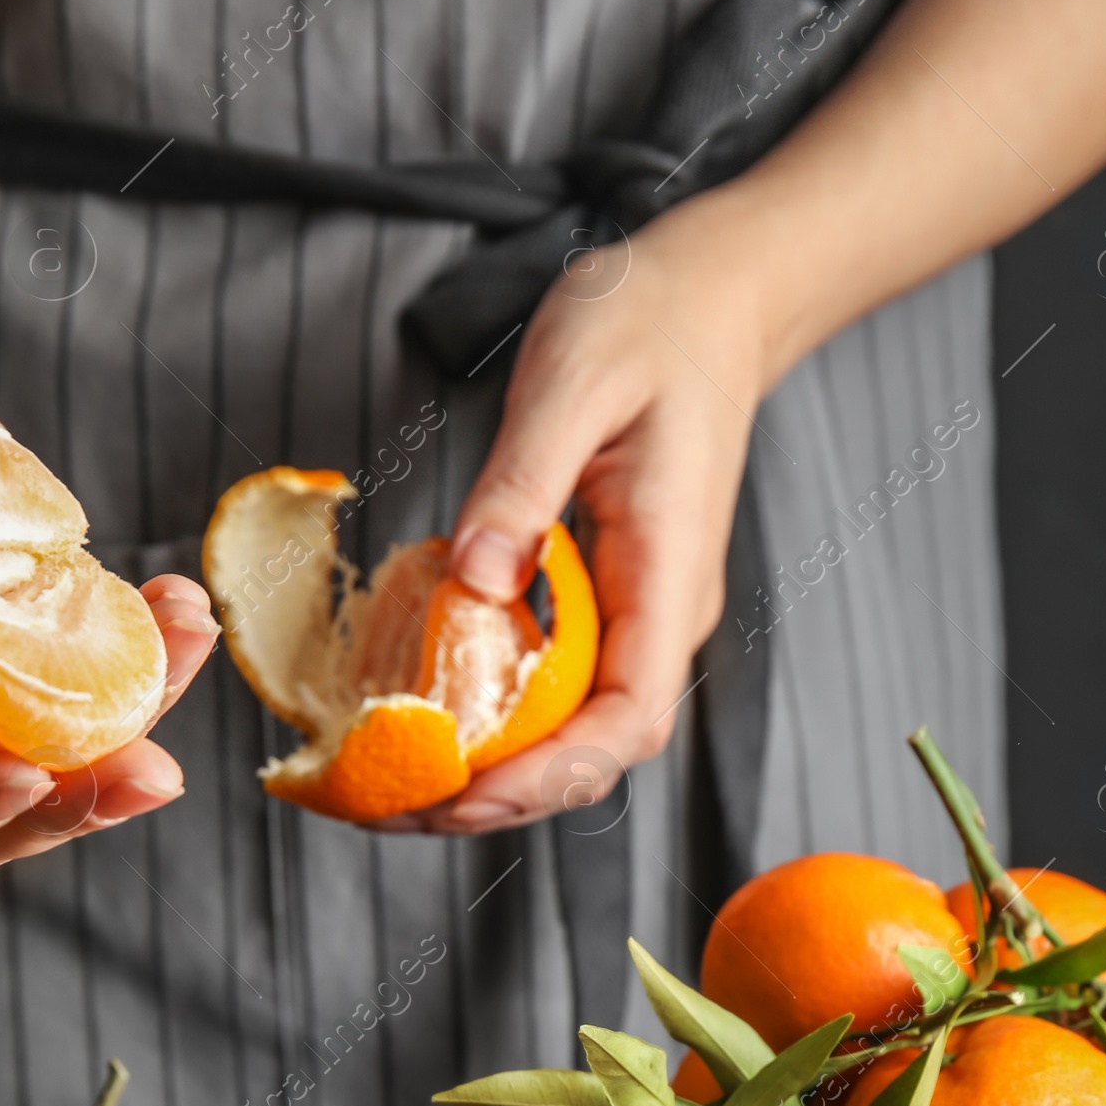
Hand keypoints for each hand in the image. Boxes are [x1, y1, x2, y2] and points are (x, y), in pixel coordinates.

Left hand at [392, 197, 768, 834]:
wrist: (711, 296)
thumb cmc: (650, 324)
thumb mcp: (575, 381)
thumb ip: (524, 482)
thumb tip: (474, 579)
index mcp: (668, 578)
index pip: (628, 720)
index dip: (549, 775)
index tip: (468, 793)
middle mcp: (659, 618)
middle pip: (594, 752)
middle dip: (501, 798)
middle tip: (394, 809)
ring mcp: (635, 615)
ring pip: (571, 732)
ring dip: (491, 775)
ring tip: (395, 790)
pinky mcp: (603, 603)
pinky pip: (551, 686)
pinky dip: (491, 721)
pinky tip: (424, 720)